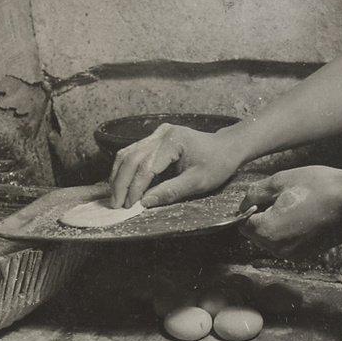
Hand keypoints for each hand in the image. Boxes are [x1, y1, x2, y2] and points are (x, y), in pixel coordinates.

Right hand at [109, 123, 243, 208]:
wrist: (226, 148)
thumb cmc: (217, 164)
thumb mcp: (198, 182)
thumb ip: (171, 191)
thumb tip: (145, 203)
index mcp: (173, 140)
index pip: (146, 166)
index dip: (135, 188)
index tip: (129, 206)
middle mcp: (161, 133)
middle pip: (131, 158)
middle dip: (120, 183)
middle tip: (115, 205)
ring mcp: (156, 134)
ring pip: (127, 154)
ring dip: (118, 177)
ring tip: (115, 198)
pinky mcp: (154, 139)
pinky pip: (132, 153)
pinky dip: (123, 170)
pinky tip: (120, 185)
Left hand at [238, 166, 341, 258]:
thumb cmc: (319, 187)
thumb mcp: (280, 181)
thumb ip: (254, 193)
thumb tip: (244, 203)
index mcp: (267, 230)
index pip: (243, 223)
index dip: (250, 209)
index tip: (262, 198)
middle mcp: (277, 248)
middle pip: (255, 233)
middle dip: (262, 218)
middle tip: (281, 200)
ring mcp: (292, 254)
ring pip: (270, 240)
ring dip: (275, 225)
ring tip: (294, 207)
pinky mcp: (305, 254)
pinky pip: (286, 244)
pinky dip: (288, 232)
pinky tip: (303, 216)